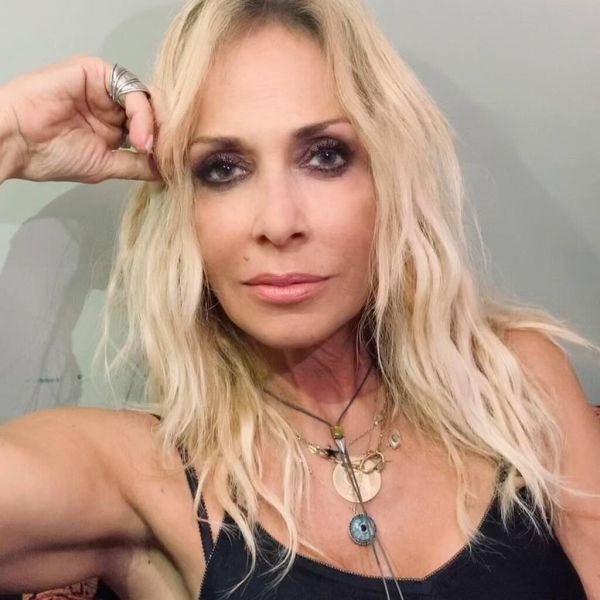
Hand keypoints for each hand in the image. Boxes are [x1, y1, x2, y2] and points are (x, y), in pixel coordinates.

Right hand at [0, 53, 163, 182]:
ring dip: (155, 125)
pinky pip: (130, 88)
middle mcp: (112, 104)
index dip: (166, 143)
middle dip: (167, 132)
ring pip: (148, 98)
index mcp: (114, 125)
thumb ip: (137, 164)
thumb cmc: (49, 154)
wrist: (15, 142)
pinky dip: (142, 113)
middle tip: (170, 153)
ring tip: (148, 147)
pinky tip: (139, 135)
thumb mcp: (105, 165)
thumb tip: (166, 171)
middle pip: (155, 110)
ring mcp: (105, 87)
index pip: (152, 128)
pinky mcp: (95, 72)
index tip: (175, 163)